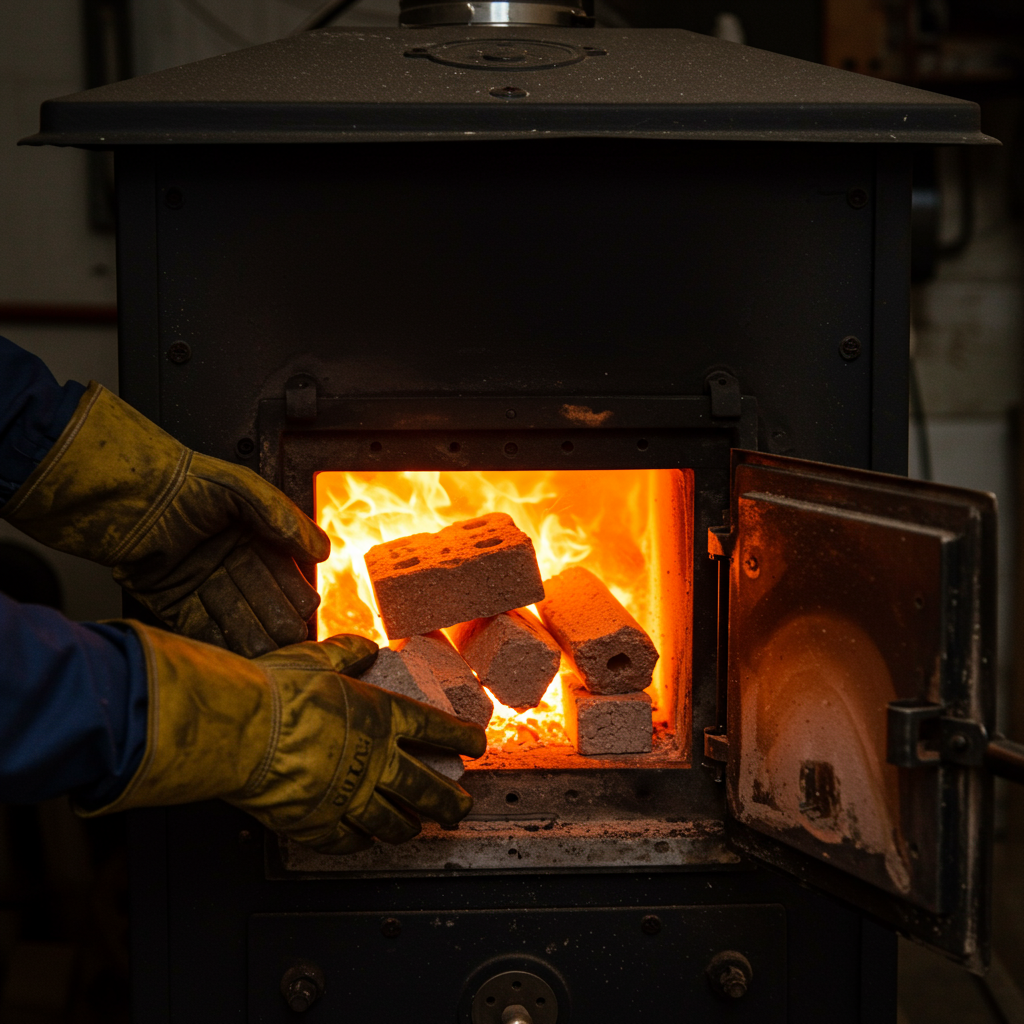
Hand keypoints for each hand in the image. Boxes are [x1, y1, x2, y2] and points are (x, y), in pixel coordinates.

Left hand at [2, 383, 327, 655]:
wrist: (124, 489)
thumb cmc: (182, 478)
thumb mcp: (244, 489)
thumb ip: (283, 518)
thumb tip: (321, 549)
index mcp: (246, 532)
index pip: (279, 567)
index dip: (294, 588)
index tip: (309, 608)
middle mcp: (224, 558)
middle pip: (259, 595)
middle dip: (277, 617)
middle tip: (296, 637)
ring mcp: (197, 580)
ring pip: (232, 614)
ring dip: (252, 633)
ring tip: (273, 650)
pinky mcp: (169, 598)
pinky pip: (198, 624)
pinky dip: (216, 640)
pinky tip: (236, 652)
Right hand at [80, 628, 486, 852]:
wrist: (239, 730)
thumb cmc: (275, 691)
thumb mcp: (317, 658)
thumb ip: (346, 653)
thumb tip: (364, 647)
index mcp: (379, 717)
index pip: (434, 729)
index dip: (460, 738)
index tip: (476, 746)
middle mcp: (373, 760)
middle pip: (425, 786)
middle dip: (449, 799)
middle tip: (461, 807)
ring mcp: (348, 796)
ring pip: (392, 820)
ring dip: (409, 826)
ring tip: (418, 830)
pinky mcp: (318, 823)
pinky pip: (347, 841)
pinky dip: (360, 843)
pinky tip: (364, 842)